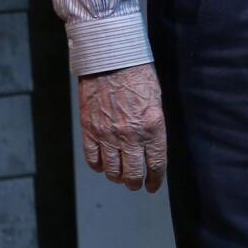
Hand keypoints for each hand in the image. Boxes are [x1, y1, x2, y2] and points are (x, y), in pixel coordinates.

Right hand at [79, 62, 166, 192]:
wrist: (111, 61)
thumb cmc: (138, 76)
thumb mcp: (157, 102)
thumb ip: (154, 127)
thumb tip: (152, 148)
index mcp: (152, 128)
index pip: (156, 164)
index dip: (155, 180)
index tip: (153, 186)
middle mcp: (130, 135)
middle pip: (132, 173)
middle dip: (135, 183)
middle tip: (136, 184)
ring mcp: (107, 135)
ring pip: (112, 170)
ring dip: (117, 177)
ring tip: (121, 177)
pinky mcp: (89, 130)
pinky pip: (92, 158)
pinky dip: (98, 166)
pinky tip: (103, 166)